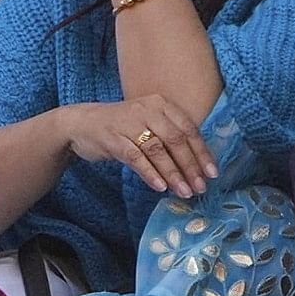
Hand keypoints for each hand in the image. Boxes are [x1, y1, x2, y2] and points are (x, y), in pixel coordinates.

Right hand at [56, 96, 216, 197]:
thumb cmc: (121, 126)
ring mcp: (129, 123)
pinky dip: (150, 174)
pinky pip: (136, 158)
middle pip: (176, 139)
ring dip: (174, 173)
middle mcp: (147, 110)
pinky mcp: (113, 138)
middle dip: (191, 166)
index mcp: (161, 104)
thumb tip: (197, 164)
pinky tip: (160, 187)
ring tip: (184, 191)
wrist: (81, 123)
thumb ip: (170, 136)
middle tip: (201, 187)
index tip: (212, 172)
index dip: (202, 151)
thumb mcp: (148, 123)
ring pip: (158, 150)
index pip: (188, 128)